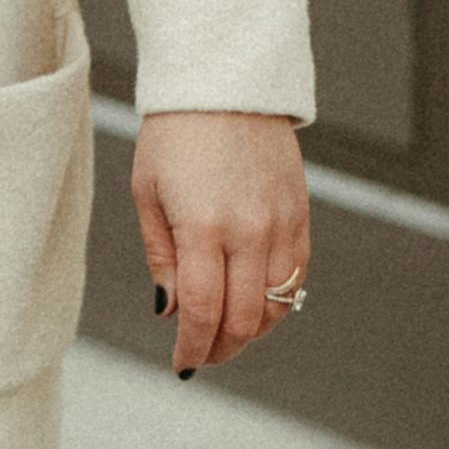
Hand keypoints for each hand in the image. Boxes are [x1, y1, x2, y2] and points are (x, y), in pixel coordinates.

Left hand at [132, 112, 308, 376]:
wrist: (227, 84)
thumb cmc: (174, 136)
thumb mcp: (147, 193)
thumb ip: (161, 257)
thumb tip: (169, 310)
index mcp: (203, 228)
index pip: (202, 312)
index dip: (192, 347)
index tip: (182, 363)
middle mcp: (249, 231)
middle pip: (243, 319)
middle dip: (220, 348)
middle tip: (201, 356)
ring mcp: (281, 224)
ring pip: (275, 305)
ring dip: (251, 332)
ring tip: (225, 336)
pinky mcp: (301, 214)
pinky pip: (297, 276)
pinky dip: (278, 302)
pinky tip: (256, 306)